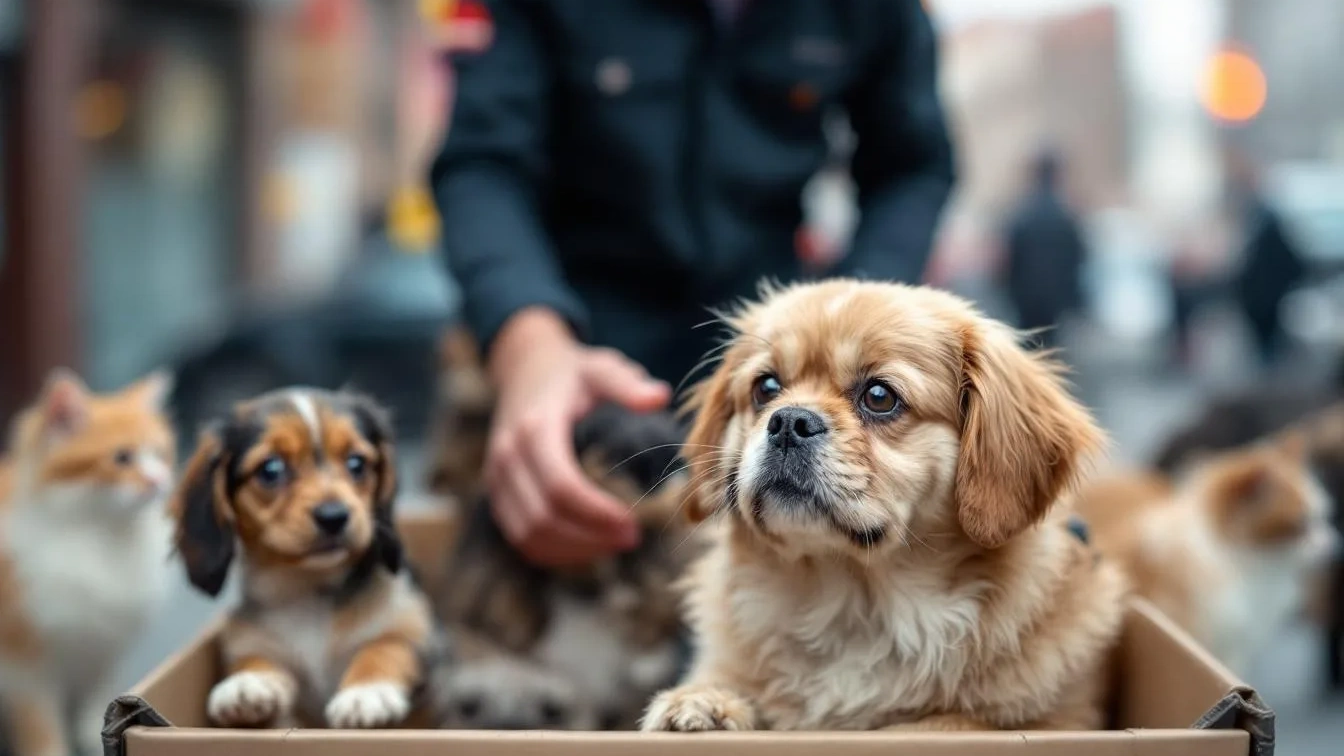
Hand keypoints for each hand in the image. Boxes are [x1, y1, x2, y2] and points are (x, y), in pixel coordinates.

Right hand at [485, 308, 670, 565]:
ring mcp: (497, 477)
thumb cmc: (571, 373)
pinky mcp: (497, 492)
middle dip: (590, 537)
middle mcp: (509, 456)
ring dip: (573, 550)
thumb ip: (627, 384)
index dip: (597, 514)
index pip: (561, 487)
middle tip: (633, 538)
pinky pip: (519, 536)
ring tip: (613, 545)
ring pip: (528, 535)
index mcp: (536, 428)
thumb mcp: (601, 368)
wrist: (524, 369)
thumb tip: (659, 398)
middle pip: (544, 518)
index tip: (634, 525)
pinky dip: (552, 552)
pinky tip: (588, 547)